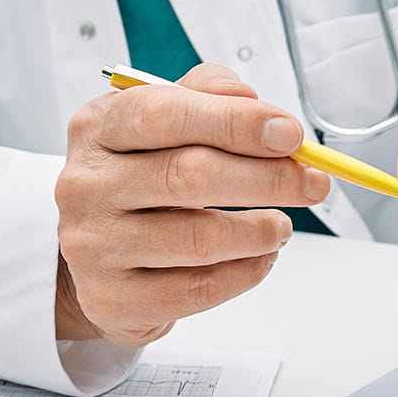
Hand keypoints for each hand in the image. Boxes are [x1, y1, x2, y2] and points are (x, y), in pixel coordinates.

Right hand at [55, 63, 329, 344]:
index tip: (289, 134)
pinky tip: (260, 257)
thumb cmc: (139, 176)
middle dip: (268, 178)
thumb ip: (207, 97)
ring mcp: (94, 247)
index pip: (164, 114)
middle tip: (312, 182)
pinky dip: (246, 272)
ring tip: (282, 225)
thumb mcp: (161, 121)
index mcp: (97, 129)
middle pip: (189, 177)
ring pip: (201, 239)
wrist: (96, 251)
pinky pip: (200, 289)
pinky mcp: (113, 299)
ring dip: (261, 231)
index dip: (235, 122)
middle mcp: (85, 186)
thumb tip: (255, 103)